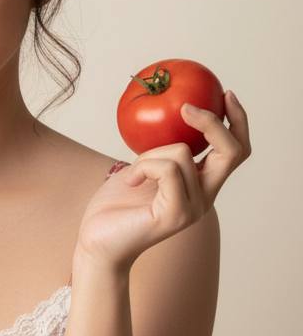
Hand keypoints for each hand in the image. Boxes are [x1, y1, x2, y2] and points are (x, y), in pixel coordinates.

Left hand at [74, 90, 251, 271]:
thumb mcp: (142, 165)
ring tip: (133, 172)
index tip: (223, 94)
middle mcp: (205, 197)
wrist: (97, 242)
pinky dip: (143, 166)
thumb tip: (169, 110)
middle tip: (186, 107)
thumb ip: (161, 147)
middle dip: (213, 122)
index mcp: (202, 184)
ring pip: (182, 153)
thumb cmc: (116, 204)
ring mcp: (194, 208)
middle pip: (232, 151)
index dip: (237, 121)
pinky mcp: (177, 215)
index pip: (236, 150)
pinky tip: (130, 181)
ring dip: (150, 153)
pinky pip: (167, 169)